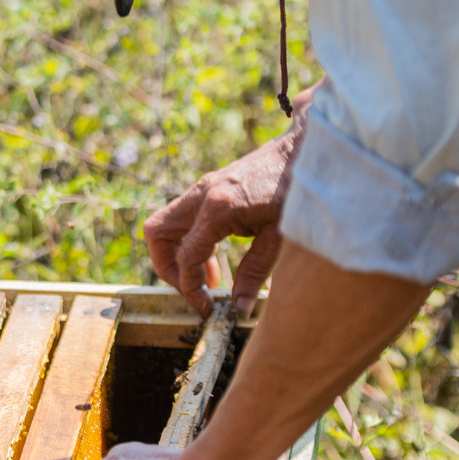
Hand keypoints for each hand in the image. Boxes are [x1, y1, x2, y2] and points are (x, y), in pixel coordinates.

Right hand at [144, 88, 314, 315]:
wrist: (302, 150)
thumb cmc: (295, 190)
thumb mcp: (279, 237)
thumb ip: (255, 272)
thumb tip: (239, 306)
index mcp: (218, 209)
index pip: (186, 257)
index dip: (191, 289)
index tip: (206, 308)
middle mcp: (202, 196)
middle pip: (156, 233)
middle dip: (166, 268)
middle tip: (193, 289)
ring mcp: (202, 189)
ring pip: (164, 225)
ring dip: (177, 255)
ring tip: (209, 279)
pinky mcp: (209, 189)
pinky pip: (183, 220)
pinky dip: (190, 242)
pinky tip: (215, 261)